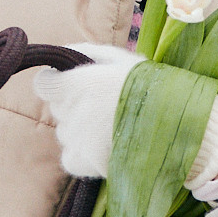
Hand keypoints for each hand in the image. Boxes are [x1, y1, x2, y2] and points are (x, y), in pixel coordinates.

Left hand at [28, 44, 138, 177]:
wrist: (175, 122)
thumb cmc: (148, 84)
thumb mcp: (119, 58)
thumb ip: (85, 53)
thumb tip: (61, 56)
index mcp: (76, 84)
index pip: (42, 85)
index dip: (55, 82)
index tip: (69, 82)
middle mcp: (72, 112)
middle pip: (57, 109)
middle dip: (72, 104)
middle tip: (101, 104)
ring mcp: (78, 141)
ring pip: (65, 133)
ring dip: (79, 129)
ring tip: (107, 126)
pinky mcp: (87, 163)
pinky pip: (70, 158)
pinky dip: (80, 154)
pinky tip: (100, 146)